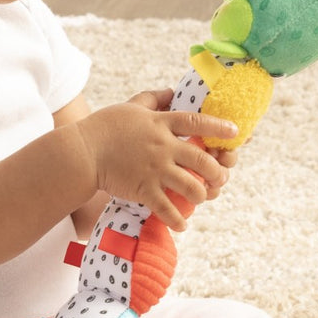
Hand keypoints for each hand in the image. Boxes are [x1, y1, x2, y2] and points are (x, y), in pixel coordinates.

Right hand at [75, 90, 238, 230]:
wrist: (82, 152)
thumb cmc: (104, 127)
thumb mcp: (130, 106)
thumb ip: (153, 99)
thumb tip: (170, 92)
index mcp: (160, 124)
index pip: (196, 122)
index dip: (218, 126)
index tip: (235, 132)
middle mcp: (162, 146)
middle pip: (202, 159)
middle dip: (217, 171)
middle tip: (221, 178)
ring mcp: (154, 169)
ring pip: (191, 186)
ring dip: (202, 195)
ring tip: (202, 198)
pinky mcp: (143, 189)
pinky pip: (167, 208)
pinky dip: (178, 219)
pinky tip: (183, 225)